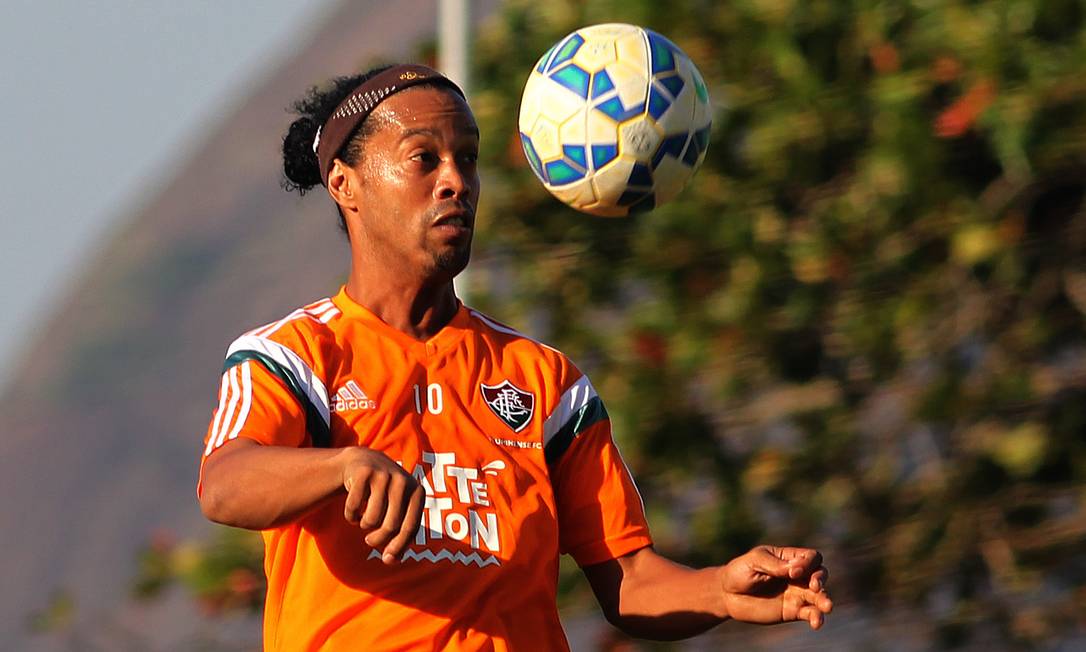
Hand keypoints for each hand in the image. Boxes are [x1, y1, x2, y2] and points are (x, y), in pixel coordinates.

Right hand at [340, 447, 423, 564]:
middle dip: (377, 539)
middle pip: (390, 526)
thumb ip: (399, 537)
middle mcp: (403, 481)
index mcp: (417, 492)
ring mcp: (383, 475)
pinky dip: (351, 515)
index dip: (398, 547)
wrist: (365, 463)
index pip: (410, 527)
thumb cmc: (386, 496)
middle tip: (370, 541)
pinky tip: (354, 509)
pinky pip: (354, 508)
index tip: (386, 559)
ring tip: (365, 519)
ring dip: (364, 525)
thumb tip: (391, 560)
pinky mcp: (363, 473)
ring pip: (371, 519)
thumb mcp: (398, 512)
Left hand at [719, 545, 832, 629]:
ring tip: (827, 607)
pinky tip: (816, 622)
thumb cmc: (739, 572)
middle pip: (820, 574)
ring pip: (819, 595)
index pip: (811, 557)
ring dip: (825, 600)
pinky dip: (816, 617)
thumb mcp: (754, 562)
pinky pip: (810, 613)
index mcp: (788, 559)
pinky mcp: (792, 611)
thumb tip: (796, 570)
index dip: (808, 563)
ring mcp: (796, 594)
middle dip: (820, 578)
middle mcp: (797, 576)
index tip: (792, 572)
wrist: (727, 595)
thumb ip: (775, 566)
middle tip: (813, 586)